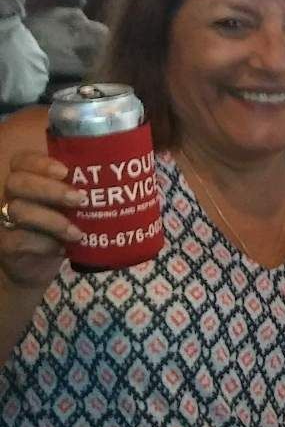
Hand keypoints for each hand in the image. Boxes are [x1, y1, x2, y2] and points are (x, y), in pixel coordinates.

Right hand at [0, 154, 81, 290]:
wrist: (42, 265)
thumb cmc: (65, 224)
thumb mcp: (76, 205)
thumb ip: (88, 189)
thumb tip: (130, 179)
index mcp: (29, 179)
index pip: (23, 160)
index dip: (40, 163)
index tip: (65, 171)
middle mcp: (13, 196)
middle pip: (17, 182)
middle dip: (50, 189)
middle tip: (79, 199)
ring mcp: (6, 220)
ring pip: (19, 210)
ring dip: (53, 221)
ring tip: (78, 232)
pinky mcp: (8, 245)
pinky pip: (21, 239)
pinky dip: (46, 244)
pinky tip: (64, 248)